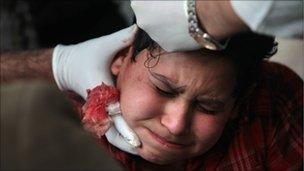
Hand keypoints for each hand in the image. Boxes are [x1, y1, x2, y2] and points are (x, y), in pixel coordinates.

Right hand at [53, 25, 139, 154]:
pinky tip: (134, 139)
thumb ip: (122, 39)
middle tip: (145, 151)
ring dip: (124, 142)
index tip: (139, 143)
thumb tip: (140, 31)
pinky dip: (120, 135)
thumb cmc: (85, 55)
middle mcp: (98, 105)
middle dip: (128, 143)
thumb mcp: (104, 46)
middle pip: (112, 131)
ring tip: (141, 149)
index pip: (115, 116)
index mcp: (100, 92)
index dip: (127, 130)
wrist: (66, 65)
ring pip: (110, 132)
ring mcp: (96, 110)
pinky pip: (109, 127)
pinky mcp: (97, 112)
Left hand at [131, 1, 199, 51]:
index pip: (141, 4)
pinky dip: (175, 36)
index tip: (165, 2)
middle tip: (174, 8)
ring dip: (167, 25)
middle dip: (158, 14)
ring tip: (183, 19)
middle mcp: (142, 22)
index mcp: (139, 4)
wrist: (203, 14)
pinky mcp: (166, 47)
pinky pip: (169, 40)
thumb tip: (158, 1)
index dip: (154, 2)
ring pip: (158, 30)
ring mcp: (154, 36)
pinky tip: (186, 29)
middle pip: (148, 18)